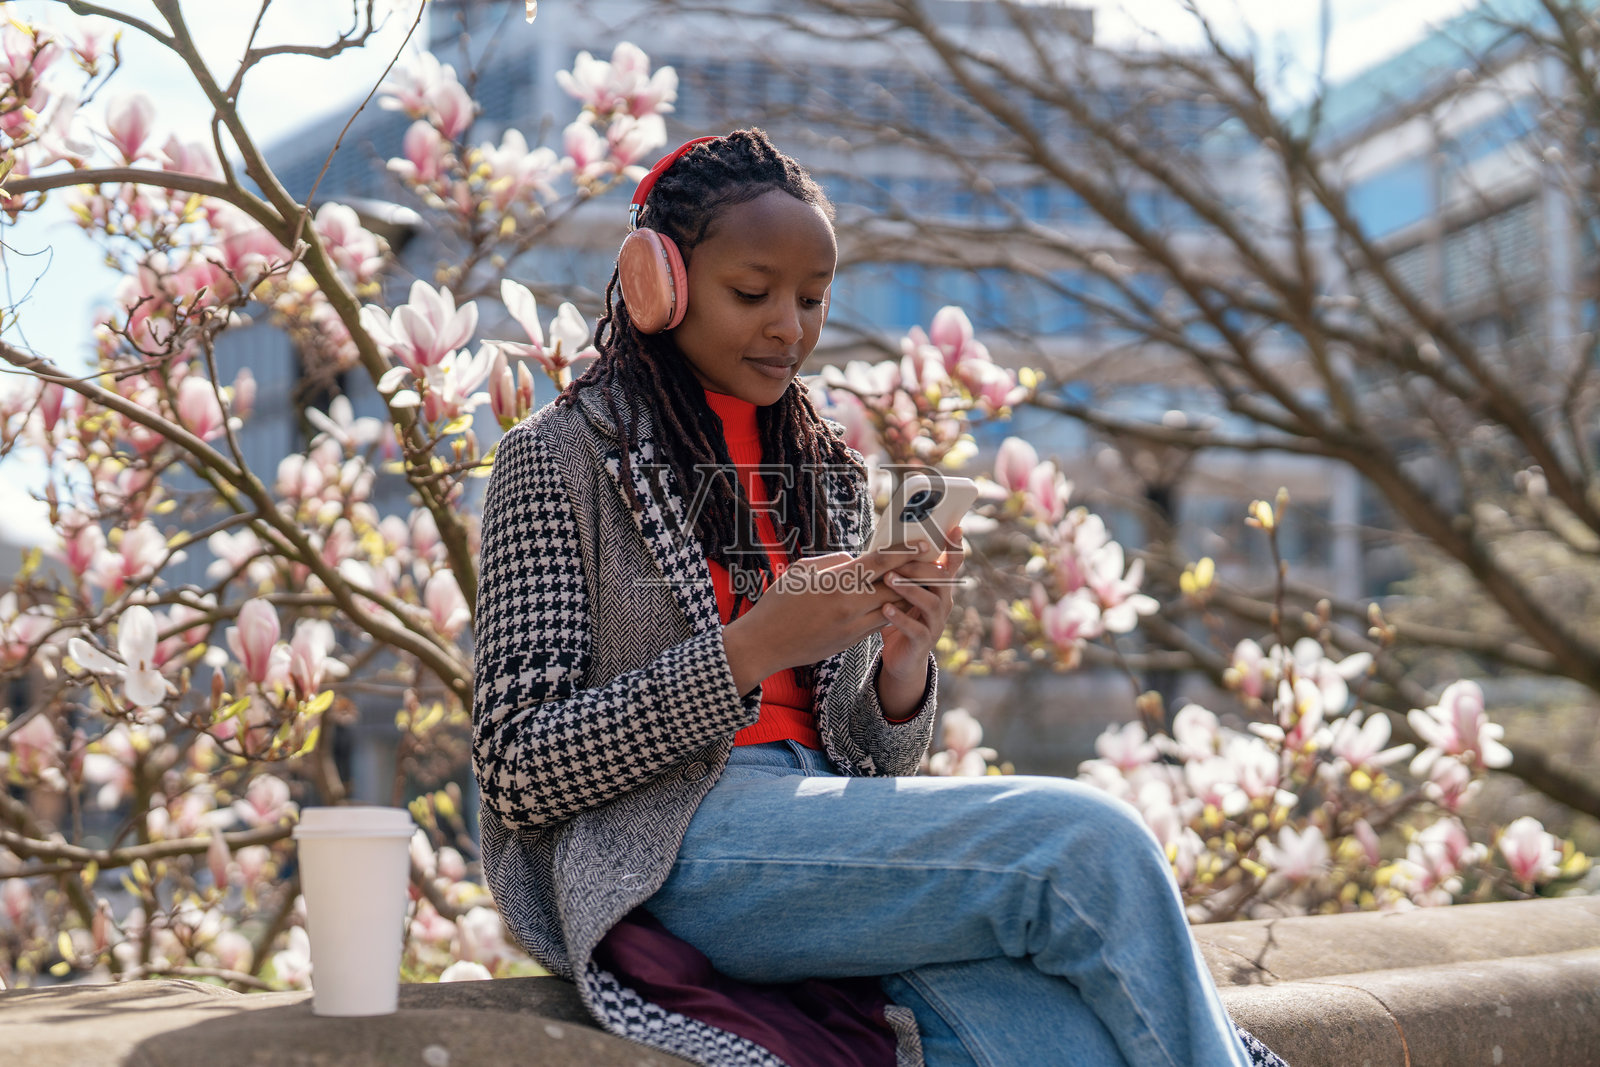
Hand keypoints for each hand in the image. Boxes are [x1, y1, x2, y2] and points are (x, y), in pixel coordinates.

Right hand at [721, 550, 907, 694]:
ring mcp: (851, 626)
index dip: (905, 551)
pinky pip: (877, 623)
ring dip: (907, 595)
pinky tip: (898, 602)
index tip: (923, 544)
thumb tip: (855, 559)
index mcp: (837, 581)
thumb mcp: (801, 570)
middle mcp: (849, 604)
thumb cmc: (778, 602)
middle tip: (933, 563)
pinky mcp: (850, 642)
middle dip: (915, 573)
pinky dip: (890, 611)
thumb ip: (833, 562)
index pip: (880, 562)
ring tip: (920, 583)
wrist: (764, 644)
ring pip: (891, 607)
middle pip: (894, 585)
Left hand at [876, 526, 963, 716]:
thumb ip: (902, 572)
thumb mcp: (903, 593)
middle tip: (896, 560)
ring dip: (909, 589)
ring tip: (889, 579)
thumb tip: (887, 543)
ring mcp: (936, 623)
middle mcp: (943, 604)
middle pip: (940, 580)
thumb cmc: (901, 618)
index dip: (956, 547)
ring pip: (930, 602)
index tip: (956, 528)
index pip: (952, 565)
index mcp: (939, 589)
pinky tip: (885, 609)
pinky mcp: (924, 642)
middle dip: (919, 568)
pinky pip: (915, 628)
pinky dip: (900, 618)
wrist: (902, 659)